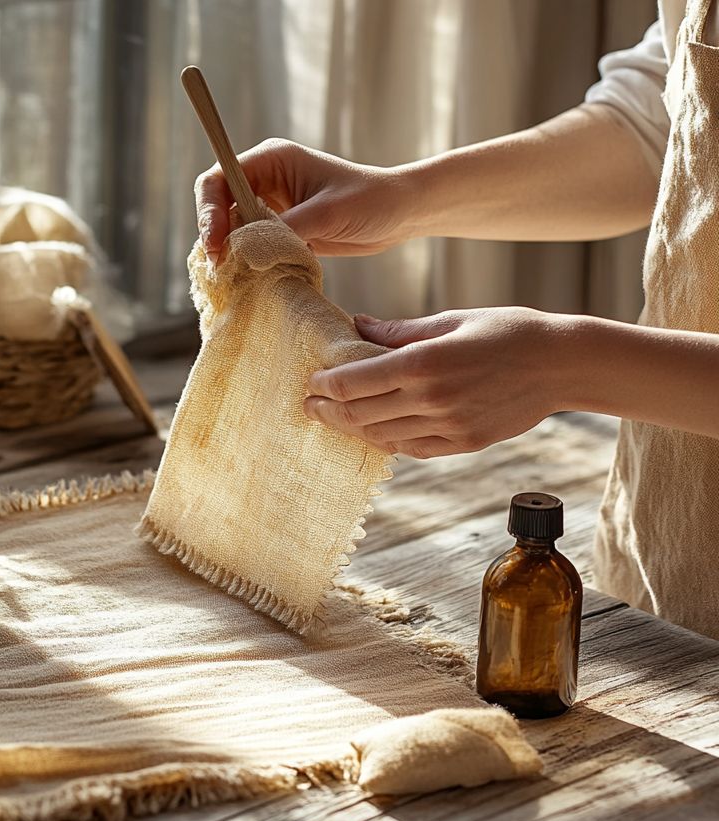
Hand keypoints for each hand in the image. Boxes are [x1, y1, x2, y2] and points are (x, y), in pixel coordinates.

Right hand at [194, 138, 415, 262]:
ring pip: (233, 229)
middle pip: (218, 206)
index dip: (209, 211)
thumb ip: (285, 228)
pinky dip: (247, 261)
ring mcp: (272, 205)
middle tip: (219, 268)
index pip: (218, 179)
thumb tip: (247, 250)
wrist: (401, 214)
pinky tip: (250, 278)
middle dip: (215, 236)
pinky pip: (252, 245)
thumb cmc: (371, 200)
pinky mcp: (281, 229)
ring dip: (230, 252)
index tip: (215, 243)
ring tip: (231, 276)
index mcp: (272, 160)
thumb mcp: (327, 213)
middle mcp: (265, 179)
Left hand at [303, 308, 566, 458]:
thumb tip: (358, 326)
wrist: (563, 365)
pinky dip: (384, 441)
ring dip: (351, 429)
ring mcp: (448, 427)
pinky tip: (371, 432)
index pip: (355, 383)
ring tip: (333, 418)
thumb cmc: (508, 331)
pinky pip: (410, 449)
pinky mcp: (463, 444)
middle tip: (309, 404)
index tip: (312, 382)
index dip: (326, 385)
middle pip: (360, 415)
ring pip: (381, 437)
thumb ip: (400, 331)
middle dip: (328, 410)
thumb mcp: (452, 319)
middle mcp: (432, 400)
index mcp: (424, 363)